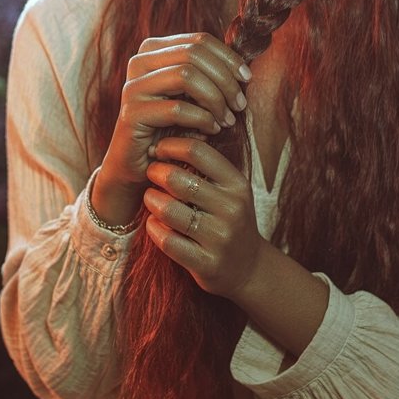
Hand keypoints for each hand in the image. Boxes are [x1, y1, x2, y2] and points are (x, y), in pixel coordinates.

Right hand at [92, 33, 250, 223]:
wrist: (141, 164)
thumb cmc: (173, 126)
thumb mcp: (193, 95)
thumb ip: (210, 75)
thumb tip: (244, 67)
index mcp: (154, 50)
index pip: (199, 40)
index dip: (229, 58)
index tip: (247, 80)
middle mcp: (139, 62)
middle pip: (194, 54)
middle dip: (224, 79)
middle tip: (240, 104)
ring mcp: (133, 87)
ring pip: (185, 75)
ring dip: (215, 99)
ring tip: (227, 120)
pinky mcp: (132, 114)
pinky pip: (177, 109)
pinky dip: (202, 119)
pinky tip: (211, 131)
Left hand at [143, 135, 265, 298]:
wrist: (249, 267)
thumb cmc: (230, 219)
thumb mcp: (231, 189)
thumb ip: (208, 166)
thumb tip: (174, 131)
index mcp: (238, 185)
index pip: (198, 151)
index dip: (171, 146)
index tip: (160, 149)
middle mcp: (231, 209)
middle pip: (178, 179)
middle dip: (156, 172)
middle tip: (151, 173)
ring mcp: (219, 238)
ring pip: (168, 211)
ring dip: (151, 201)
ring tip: (150, 197)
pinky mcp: (206, 263)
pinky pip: (166, 240)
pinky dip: (153, 228)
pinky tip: (154, 223)